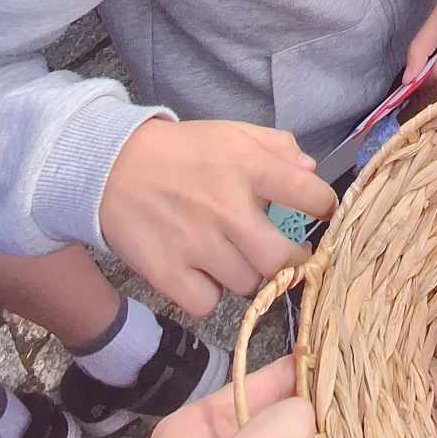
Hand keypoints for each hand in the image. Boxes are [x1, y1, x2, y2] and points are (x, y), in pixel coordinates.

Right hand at [99, 119, 336, 317]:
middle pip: (282, 259)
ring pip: (246, 284)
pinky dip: (207, 293)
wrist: (112, 167)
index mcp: (249, 168)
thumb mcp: (234, 134)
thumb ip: (278, 148)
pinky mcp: (168, 273)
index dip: (325, 207)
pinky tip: (200, 271)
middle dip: (288, 260)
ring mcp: (198, 244)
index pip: (309, 194)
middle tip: (279, 252)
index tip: (322, 214)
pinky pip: (208, 303)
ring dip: (243, 273)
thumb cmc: (183, 152)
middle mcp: (228, 209)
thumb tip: (310, 172)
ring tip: (228, 253)